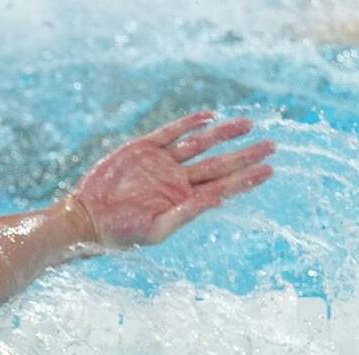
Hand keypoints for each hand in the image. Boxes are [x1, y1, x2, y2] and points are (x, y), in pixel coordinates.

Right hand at [69, 111, 274, 247]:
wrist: (86, 218)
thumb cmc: (120, 233)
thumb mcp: (156, 230)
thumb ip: (186, 213)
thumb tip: (218, 200)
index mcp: (183, 200)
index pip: (223, 186)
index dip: (247, 178)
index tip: (270, 170)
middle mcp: (177, 180)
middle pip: (219, 164)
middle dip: (245, 155)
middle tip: (272, 145)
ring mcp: (161, 163)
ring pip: (200, 144)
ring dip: (223, 134)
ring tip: (248, 125)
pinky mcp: (143, 149)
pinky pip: (171, 132)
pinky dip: (189, 123)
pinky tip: (208, 117)